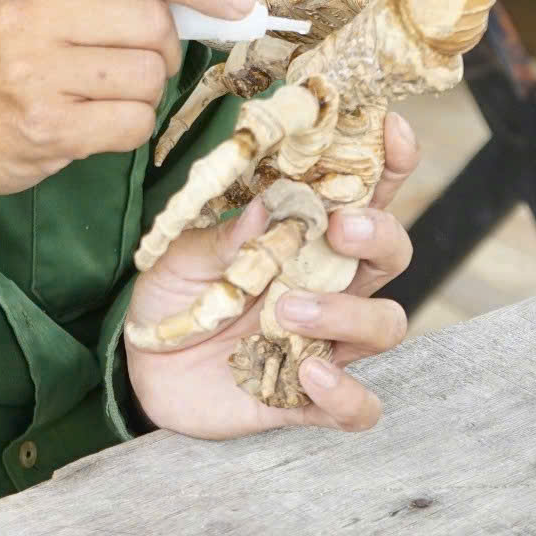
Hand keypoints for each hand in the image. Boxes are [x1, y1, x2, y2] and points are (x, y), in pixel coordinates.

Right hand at [0, 0, 255, 201]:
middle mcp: (31, 12)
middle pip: (153, 22)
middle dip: (165, 46)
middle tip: (137, 57)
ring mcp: (36, 72)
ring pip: (149, 76)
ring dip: (146, 88)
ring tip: (103, 90)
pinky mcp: (47, 128)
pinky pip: (134, 123)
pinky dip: (131, 125)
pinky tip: (96, 120)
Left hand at [124, 112, 419, 437]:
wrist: (143, 366)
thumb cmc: (174, 294)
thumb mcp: (180, 255)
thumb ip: (219, 238)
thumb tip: (260, 212)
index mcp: (304, 236)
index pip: (362, 193)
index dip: (388, 161)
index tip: (390, 130)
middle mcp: (328, 284)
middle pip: (391, 253)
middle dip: (380, 235)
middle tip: (338, 229)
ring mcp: (324, 341)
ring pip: (385, 324)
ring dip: (349, 314)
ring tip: (288, 311)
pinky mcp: (309, 397)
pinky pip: (357, 406)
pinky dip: (346, 394)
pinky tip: (308, 375)